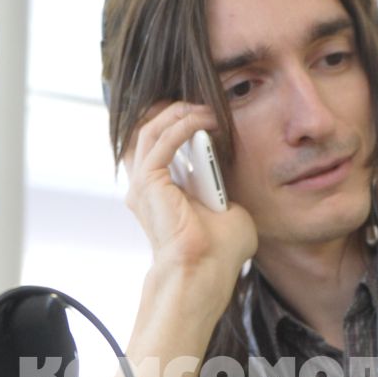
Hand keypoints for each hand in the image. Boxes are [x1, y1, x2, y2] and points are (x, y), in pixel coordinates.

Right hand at [122, 100, 257, 300]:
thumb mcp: (230, 210)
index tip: (211, 113)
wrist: (206, 271)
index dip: (183, 122)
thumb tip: (234, 177)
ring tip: (207, 108)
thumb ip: (225, 189)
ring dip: (181, 112)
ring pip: (151, 127)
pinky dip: (184, 124)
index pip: (162, 144)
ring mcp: (143, 184)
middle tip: (206, 104)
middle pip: (149, 129)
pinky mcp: (148, 182)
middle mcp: (147, 186)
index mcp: (163, 192)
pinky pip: (162, 139)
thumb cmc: (218, 252)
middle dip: (177, 110)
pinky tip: (207, 119)